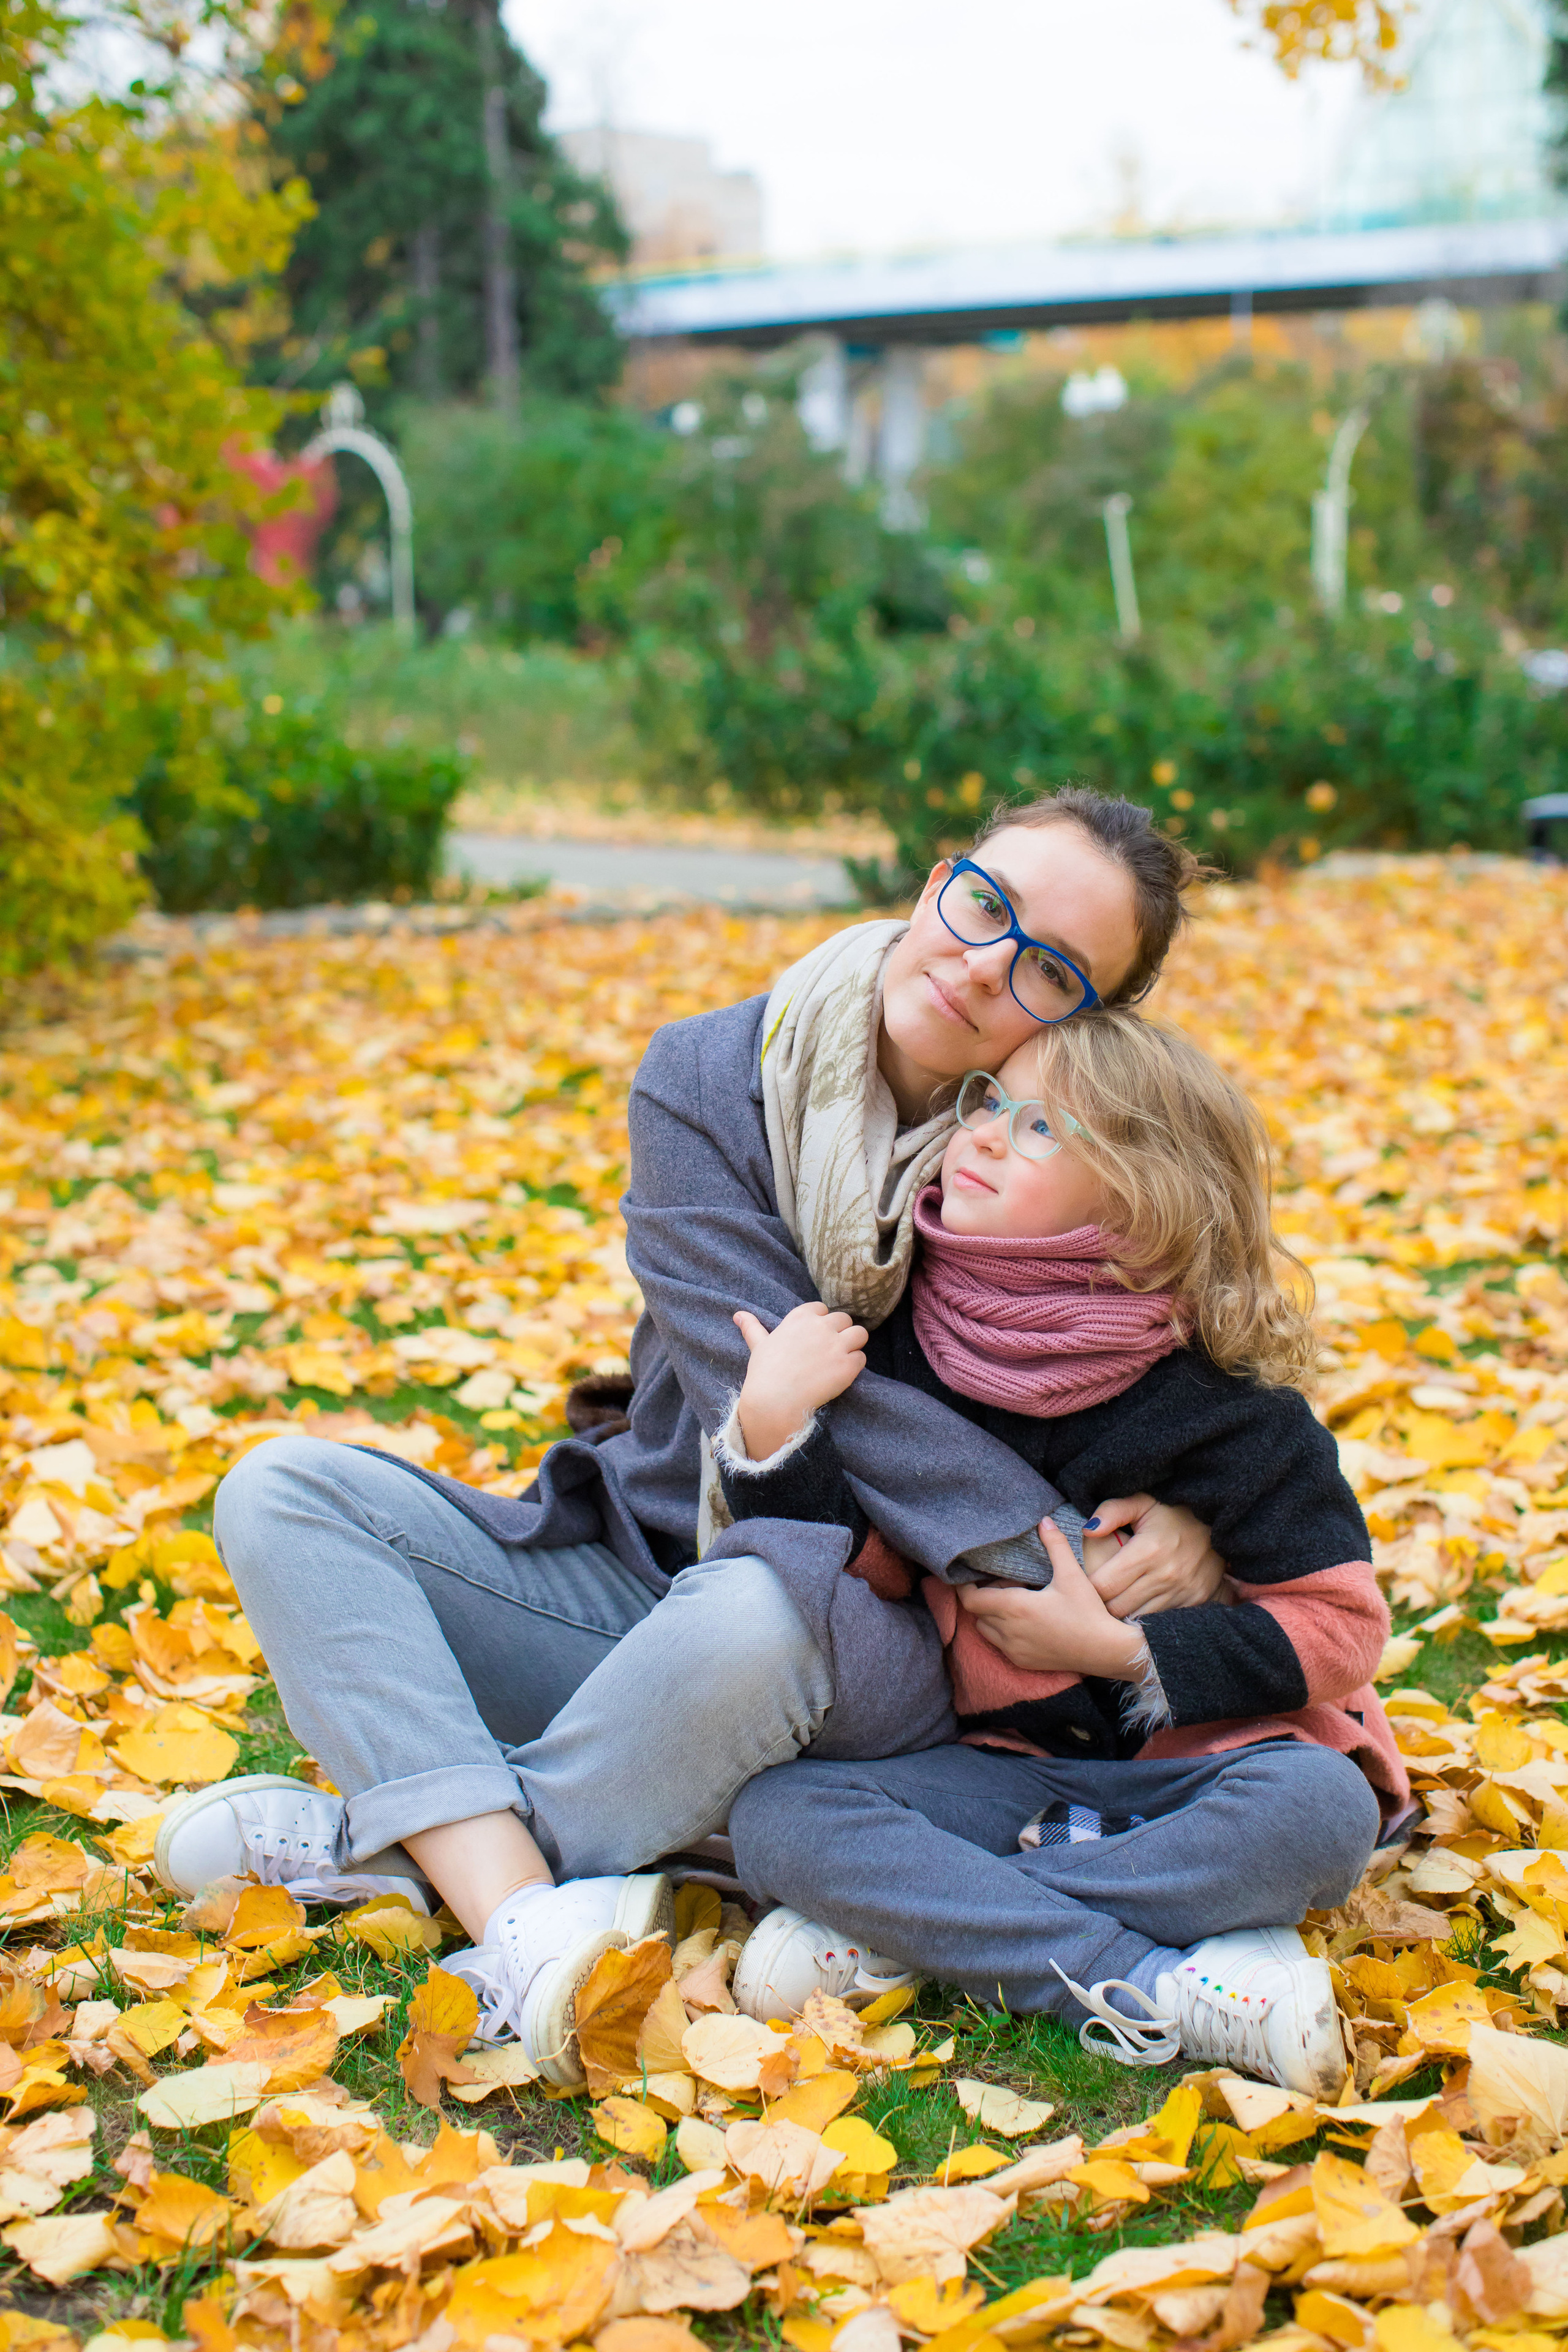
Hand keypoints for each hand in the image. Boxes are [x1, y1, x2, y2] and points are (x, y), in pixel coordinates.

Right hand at [733, 1301, 867, 1460]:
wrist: (775, 1402)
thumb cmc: (765, 1373)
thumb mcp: (758, 1345)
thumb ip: (752, 1327)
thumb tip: (738, 1314)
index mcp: (800, 1317)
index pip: (822, 1308)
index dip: (821, 1323)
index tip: (814, 1338)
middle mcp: (821, 1326)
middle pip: (844, 1318)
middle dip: (840, 1332)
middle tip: (829, 1352)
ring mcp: (836, 1344)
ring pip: (860, 1334)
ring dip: (854, 1345)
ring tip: (841, 1360)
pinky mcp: (848, 1365)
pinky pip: (861, 1358)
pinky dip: (854, 1366)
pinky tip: (841, 1376)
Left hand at [956, 1519, 1148, 1679]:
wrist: (1107, 1651)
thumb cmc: (1089, 1612)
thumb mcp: (1072, 1575)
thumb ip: (1055, 1546)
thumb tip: (1044, 1520)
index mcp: (1015, 1608)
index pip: (971, 1600)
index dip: (966, 1587)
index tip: (972, 1575)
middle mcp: (1008, 1632)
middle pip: (976, 1613)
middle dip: (983, 1596)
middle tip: (1005, 1583)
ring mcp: (1014, 1651)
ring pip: (986, 1630)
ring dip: (992, 1615)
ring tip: (1015, 1601)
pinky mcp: (1023, 1662)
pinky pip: (1000, 1645)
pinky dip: (1002, 1631)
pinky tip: (1025, 1620)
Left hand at [1082, 1495, 1226, 1618]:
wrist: (1220, 1524)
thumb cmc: (1173, 1513)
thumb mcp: (1143, 1501)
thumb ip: (1112, 1511)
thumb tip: (1088, 1530)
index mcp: (1147, 1551)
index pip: (1103, 1585)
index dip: (1089, 1587)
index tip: (1086, 1581)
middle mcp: (1164, 1576)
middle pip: (1117, 1607)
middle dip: (1102, 1604)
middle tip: (1098, 1595)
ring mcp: (1181, 1592)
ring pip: (1137, 1618)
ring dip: (1124, 1612)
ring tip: (1118, 1599)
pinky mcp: (1194, 1601)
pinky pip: (1161, 1619)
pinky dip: (1147, 1616)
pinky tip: (1141, 1603)